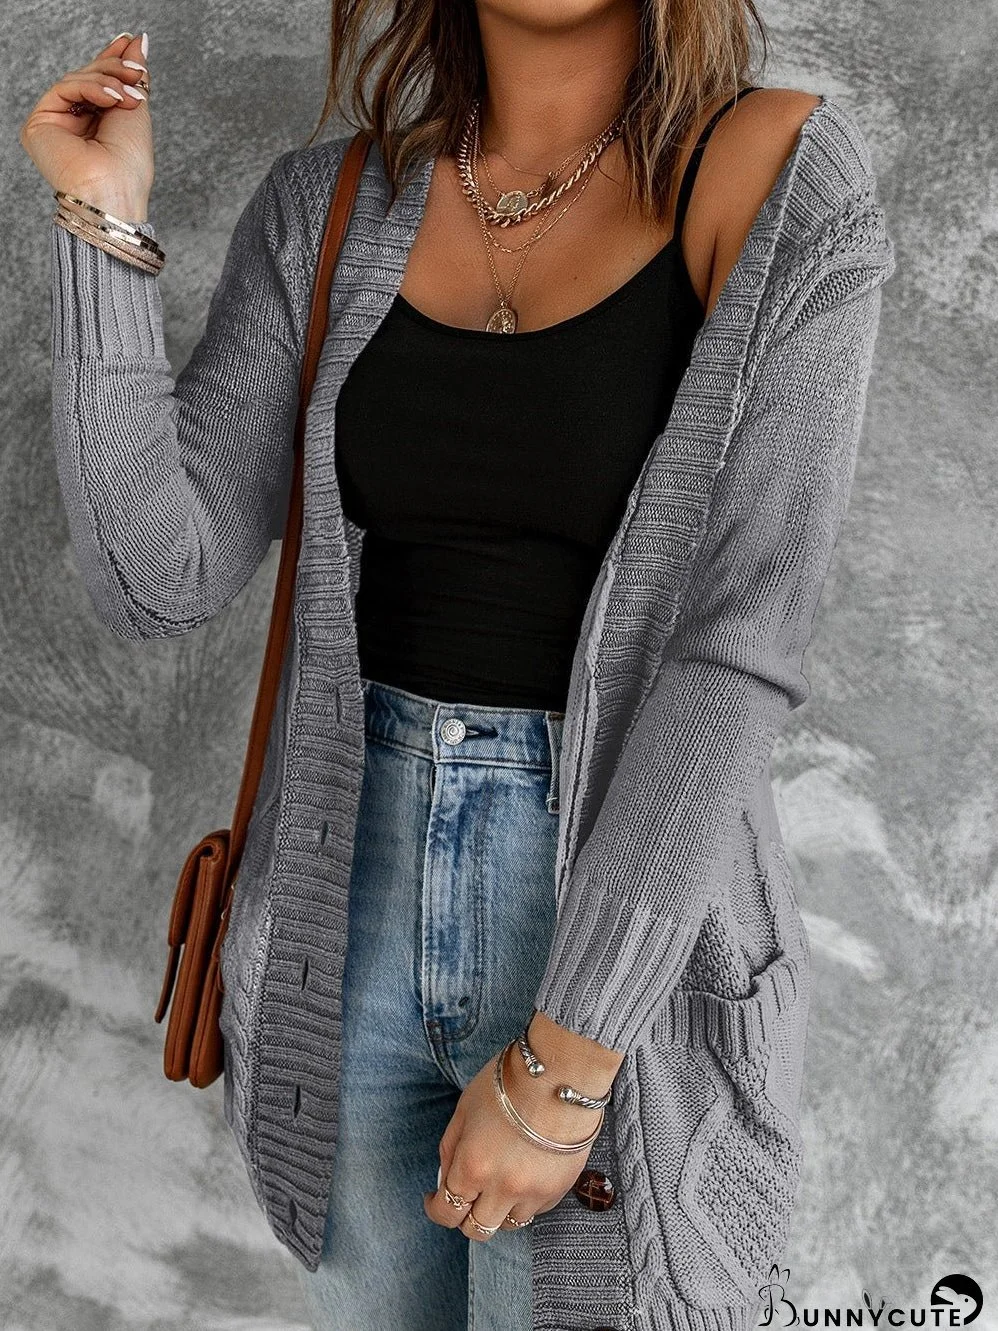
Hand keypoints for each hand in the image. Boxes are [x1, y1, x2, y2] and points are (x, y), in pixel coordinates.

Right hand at [19, 31, 152, 217]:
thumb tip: (136, 40)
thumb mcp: (136, 110)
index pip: (99, 85)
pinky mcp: (39, 125)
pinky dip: (90, 88)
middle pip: (88, 79)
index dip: (113, 61)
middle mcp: (74, 125)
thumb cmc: (130, 166)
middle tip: (136, 72)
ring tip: (128, 95)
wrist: (115, 192)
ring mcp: (55, 124)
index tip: (131, 43)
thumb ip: (132, 75)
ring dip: (107, 80)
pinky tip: (111, 98)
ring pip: (76, 80)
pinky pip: (64, 89)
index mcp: (96, 126)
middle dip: (114, 69)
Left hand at [422, 1040, 611, 1240]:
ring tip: (497, 1184)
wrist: (562, 1073)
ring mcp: (534, 1193)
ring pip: (508, 1226)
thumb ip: (451, 1149)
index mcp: (473, 1167)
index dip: (435, 1209)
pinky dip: (524, 1201)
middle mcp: (502, 1189)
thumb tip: (445, 1178)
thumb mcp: (465, 1109)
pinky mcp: (559, 1189)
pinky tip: (523, 1174)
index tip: (433, 1198)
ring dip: (497, 1210)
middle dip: (465, 1215)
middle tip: (466, 1195)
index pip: (446, 1212)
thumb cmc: (509, 1082)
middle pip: (476, 1229)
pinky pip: (534, 1211)